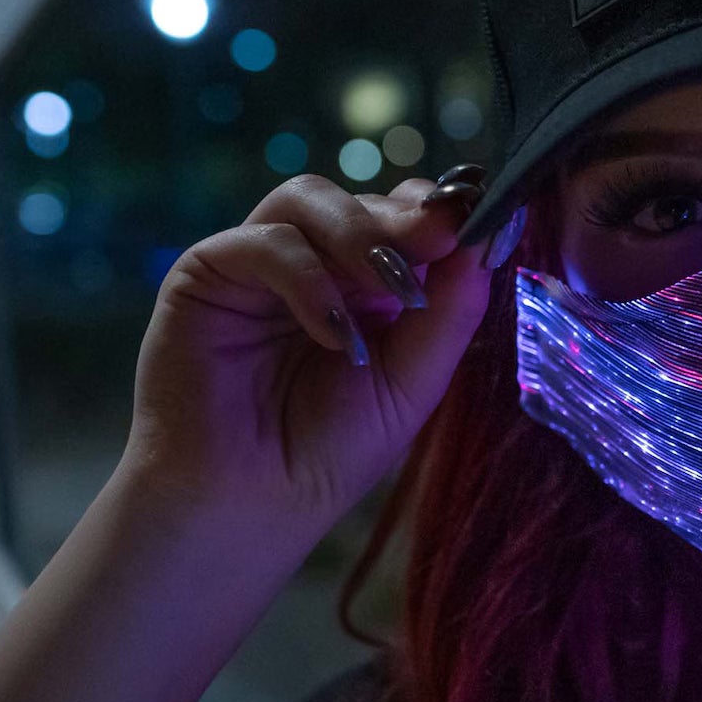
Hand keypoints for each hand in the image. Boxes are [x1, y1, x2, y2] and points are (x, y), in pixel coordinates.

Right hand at [120, 171, 500, 531]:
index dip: (442, 212)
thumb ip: (452, 309)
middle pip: (364, 199)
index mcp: (370, 285)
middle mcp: (317, 263)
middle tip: (439, 241)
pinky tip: (333, 333)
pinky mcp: (208, 272)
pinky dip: (307, 279)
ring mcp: (261, 263)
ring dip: (359, 234)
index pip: (408, 217)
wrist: (251, 502)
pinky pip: (265, 242)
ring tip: (389, 288)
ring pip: (310, 198)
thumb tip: (492, 234)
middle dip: (408, 218)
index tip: (479, 218)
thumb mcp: (414, 380)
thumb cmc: (331, 451)